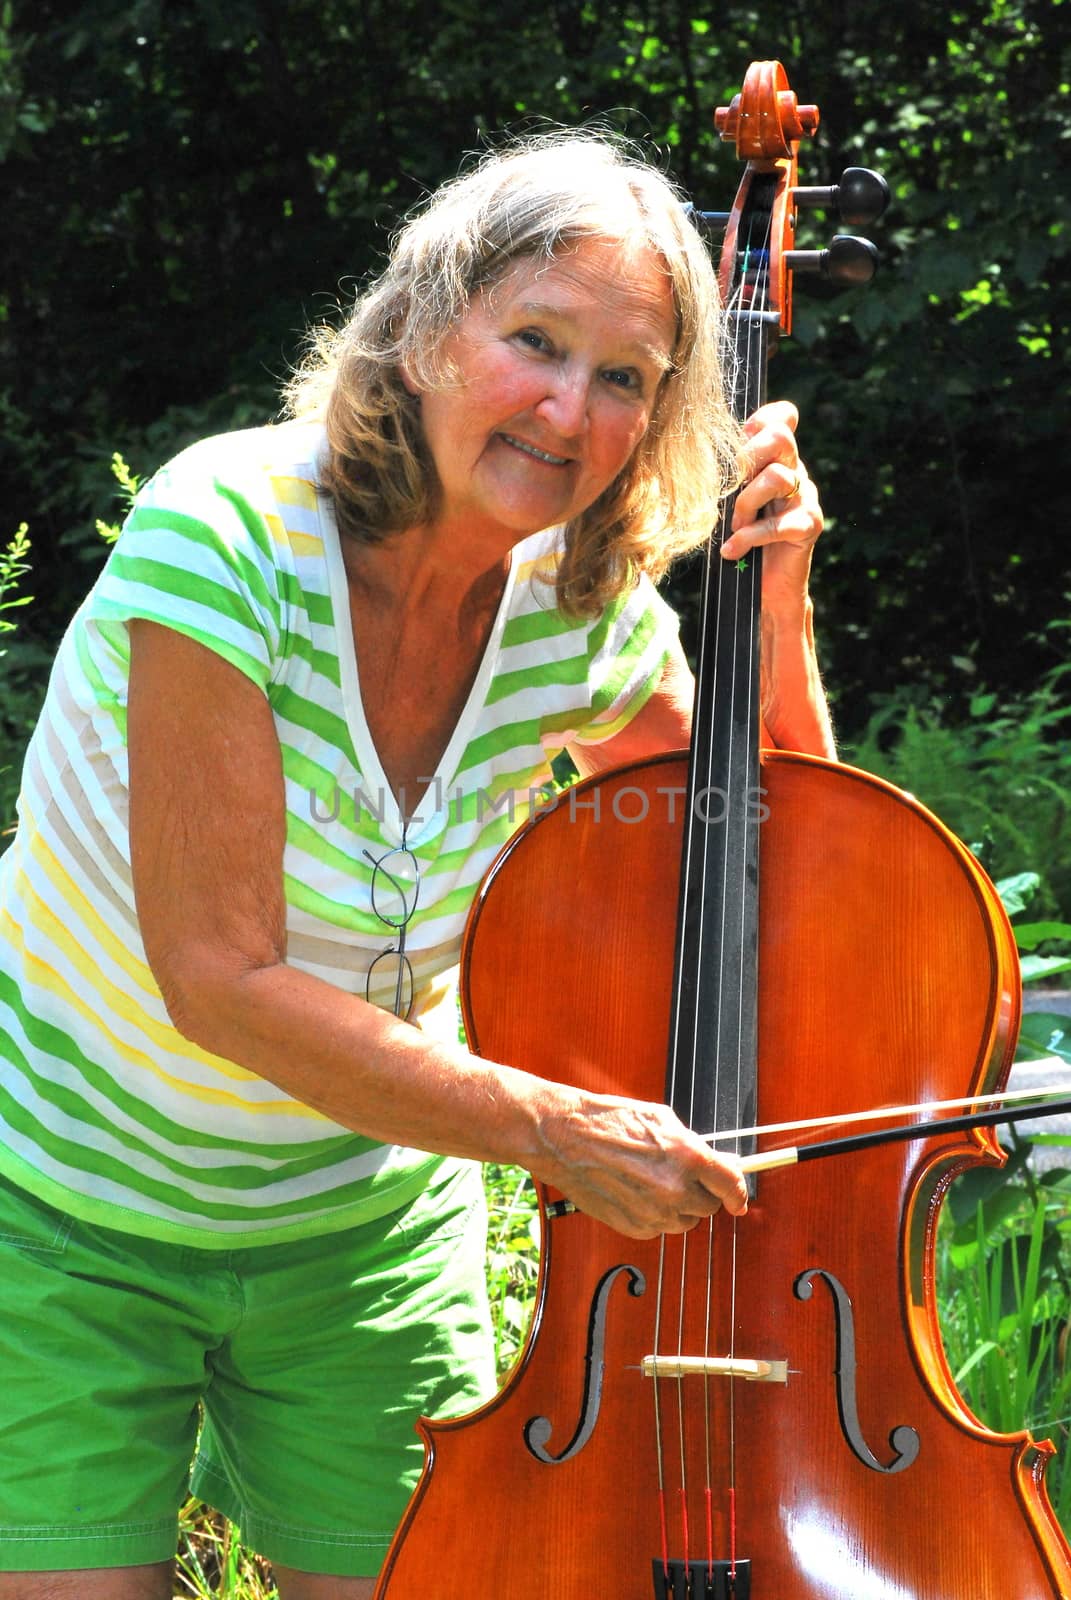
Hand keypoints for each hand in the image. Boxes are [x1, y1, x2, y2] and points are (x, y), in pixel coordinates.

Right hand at [528, 1084, 748, 1239]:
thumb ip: (694, 1146)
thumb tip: (719, 1163)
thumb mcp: (661, 1120)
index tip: (739, 1200)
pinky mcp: (635, 1227)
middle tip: (679, 1175)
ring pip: (684, 1220)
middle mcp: (675, 1189)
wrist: (565, 1138)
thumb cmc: (609, 1121)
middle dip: (700, 1192)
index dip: (739, 1193)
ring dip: (677, 1206)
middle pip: (708, 1206)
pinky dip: (654, 1214)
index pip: (732, 1185)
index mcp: (688, 1157)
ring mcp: (655, 1213)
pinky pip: (659, 1227)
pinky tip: (634, 1191)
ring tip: (650, 1180)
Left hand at [721, 400, 822, 609]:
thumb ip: (728, 477)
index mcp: (778, 460)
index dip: (760, 420)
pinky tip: (732, 550)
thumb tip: (697, 454)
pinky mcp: (809, 526)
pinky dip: (749, 537)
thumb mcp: (731, 501)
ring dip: (745, 504)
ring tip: (734, 526)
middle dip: (747, 458)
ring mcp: (806, 498)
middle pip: (781, 437)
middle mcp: (796, 473)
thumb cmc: (742, 540)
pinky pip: (777, 523)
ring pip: (776, 477)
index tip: (738, 443)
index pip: (782, 419)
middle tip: (730, 489)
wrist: (767, 588)